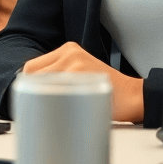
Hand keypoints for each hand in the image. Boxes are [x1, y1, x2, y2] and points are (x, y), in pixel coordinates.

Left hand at [21, 42, 143, 122]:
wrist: (135, 96)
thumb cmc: (107, 90)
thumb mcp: (81, 73)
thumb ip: (60, 75)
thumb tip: (33, 92)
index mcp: (66, 50)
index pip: (32, 67)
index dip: (28, 85)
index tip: (29, 100)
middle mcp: (69, 52)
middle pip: (33, 73)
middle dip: (32, 92)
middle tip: (36, 110)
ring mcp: (75, 62)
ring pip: (43, 83)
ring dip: (43, 99)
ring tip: (50, 113)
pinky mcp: (82, 74)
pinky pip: (57, 90)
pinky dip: (55, 103)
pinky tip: (62, 112)